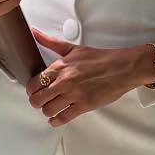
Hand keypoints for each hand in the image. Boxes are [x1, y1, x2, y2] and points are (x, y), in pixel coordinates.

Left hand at [26, 29, 147, 124]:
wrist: (123, 67)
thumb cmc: (100, 59)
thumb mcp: (73, 48)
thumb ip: (51, 42)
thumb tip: (34, 32)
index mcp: (60, 67)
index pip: (34, 83)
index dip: (31, 89)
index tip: (35, 90)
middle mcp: (64, 81)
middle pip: (37, 100)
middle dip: (37, 102)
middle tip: (41, 101)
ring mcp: (73, 95)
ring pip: (48, 110)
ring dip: (47, 112)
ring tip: (50, 109)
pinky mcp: (84, 105)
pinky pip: (63, 118)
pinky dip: (57, 121)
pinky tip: (56, 119)